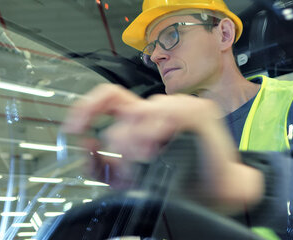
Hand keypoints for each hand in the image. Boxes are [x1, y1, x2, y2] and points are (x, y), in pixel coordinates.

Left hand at [63, 84, 263, 213]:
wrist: (219, 192)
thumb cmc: (183, 182)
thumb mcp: (129, 180)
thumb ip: (103, 165)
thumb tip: (84, 145)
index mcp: (143, 120)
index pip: (108, 99)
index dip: (86, 108)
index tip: (73, 128)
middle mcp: (159, 109)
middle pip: (122, 109)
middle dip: (118, 143)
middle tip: (126, 166)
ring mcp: (179, 106)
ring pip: (141, 111)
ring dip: (138, 141)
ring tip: (146, 159)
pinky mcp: (198, 111)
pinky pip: (167, 113)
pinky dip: (156, 132)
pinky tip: (157, 147)